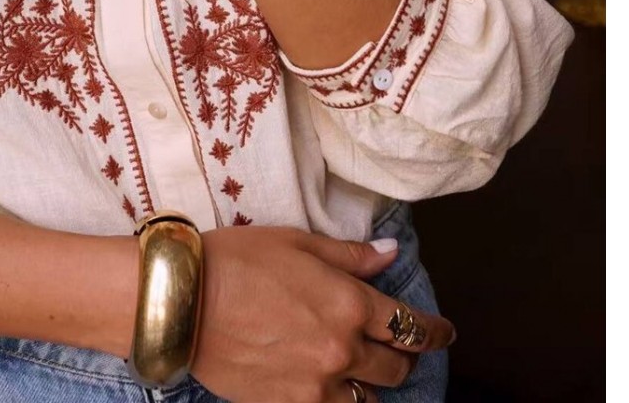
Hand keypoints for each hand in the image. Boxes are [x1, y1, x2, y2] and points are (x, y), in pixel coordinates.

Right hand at [189, 225, 454, 402]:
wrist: (184, 301)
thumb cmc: (237, 259)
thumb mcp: (297, 242)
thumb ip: (350, 255)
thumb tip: (391, 253)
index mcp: (349, 302)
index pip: (409, 325)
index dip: (433, 331)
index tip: (444, 332)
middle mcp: (342, 349)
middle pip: (394, 367)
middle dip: (403, 357)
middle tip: (399, 349)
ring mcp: (317, 384)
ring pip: (367, 399)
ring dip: (371, 385)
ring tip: (362, 373)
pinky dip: (338, 401)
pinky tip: (331, 389)